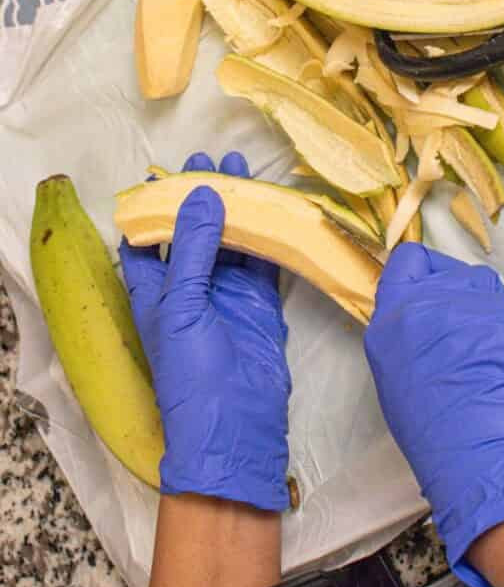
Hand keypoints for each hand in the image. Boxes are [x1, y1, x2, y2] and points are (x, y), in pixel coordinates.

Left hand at [119, 152, 290, 510]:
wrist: (236, 424)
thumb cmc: (193, 373)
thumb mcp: (181, 306)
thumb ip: (193, 248)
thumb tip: (202, 192)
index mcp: (153, 292)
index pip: (144, 241)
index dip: (152, 208)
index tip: (164, 173)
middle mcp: (189, 289)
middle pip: (193, 233)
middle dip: (201, 197)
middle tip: (214, 161)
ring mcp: (227, 295)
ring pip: (232, 241)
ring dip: (238, 209)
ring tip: (245, 171)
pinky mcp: (260, 304)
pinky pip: (264, 262)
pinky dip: (270, 236)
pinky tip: (276, 209)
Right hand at [364, 244, 503, 586]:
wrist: (481, 452)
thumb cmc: (430, 428)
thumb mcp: (395, 373)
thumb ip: (405, 332)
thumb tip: (425, 321)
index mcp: (397, 314)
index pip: (409, 260)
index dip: (422, 270)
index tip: (430, 288)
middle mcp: (439, 298)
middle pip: (454, 272)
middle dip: (461, 292)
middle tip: (463, 330)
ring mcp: (483, 304)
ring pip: (489, 288)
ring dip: (489, 309)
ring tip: (489, 350)